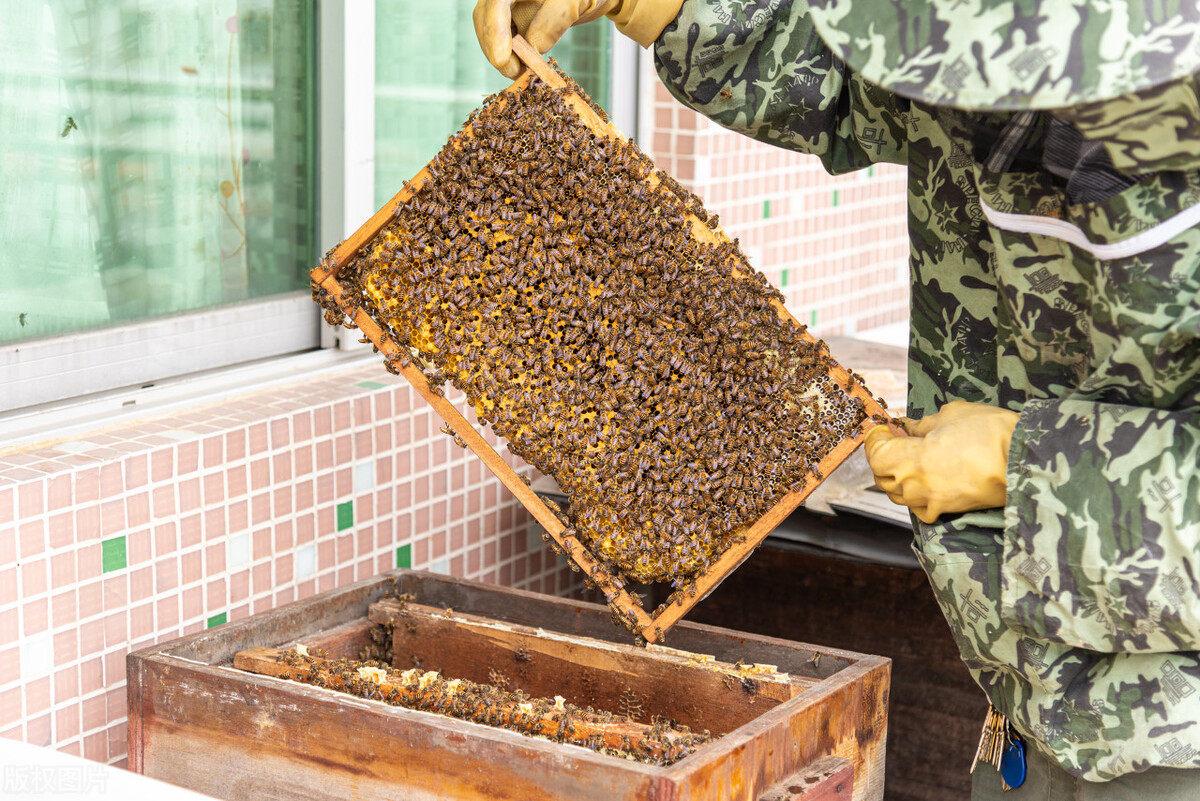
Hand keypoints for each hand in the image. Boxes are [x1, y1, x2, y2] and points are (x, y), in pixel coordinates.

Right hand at [474, 0, 620, 78]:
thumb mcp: (576, 2)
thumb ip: (555, 19)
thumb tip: (533, 46)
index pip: (498, 1)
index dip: (495, 30)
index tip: (501, 58)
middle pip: (486, 16)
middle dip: (495, 48)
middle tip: (514, 73)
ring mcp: (508, 4)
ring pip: (490, 30)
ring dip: (502, 56)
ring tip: (521, 73)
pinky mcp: (512, 19)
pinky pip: (503, 38)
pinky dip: (511, 56)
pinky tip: (522, 67)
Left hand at [863, 400, 1018, 523]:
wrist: (1025, 460)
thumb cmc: (991, 434)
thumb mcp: (952, 416)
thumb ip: (923, 424)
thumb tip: (909, 426)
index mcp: (912, 459)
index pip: (876, 454)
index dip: (876, 439)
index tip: (884, 428)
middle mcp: (917, 485)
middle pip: (882, 475)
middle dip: (883, 457)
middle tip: (895, 439)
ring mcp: (931, 501)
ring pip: (898, 494)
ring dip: (898, 476)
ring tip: (911, 458)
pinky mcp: (948, 510)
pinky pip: (920, 508)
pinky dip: (916, 496)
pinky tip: (926, 481)